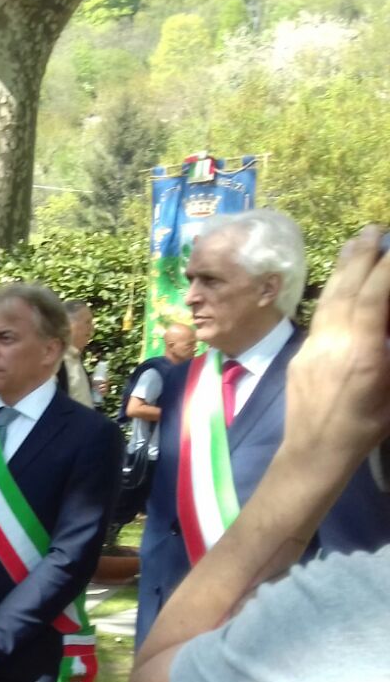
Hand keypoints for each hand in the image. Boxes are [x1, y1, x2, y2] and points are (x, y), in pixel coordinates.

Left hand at [281, 226, 389, 473]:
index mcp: (361, 354)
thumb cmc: (365, 428)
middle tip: (374, 228)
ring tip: (356, 242)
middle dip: (360, 257)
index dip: (384, 270)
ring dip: (343, 268)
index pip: (371, 299)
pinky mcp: (300, 355)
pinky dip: (333, 293)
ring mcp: (312, 348)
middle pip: (345, 290)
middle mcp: (333, 344)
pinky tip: (340, 283)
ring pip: (328, 299)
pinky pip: (320, 316)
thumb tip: (384, 317)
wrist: (314, 453)